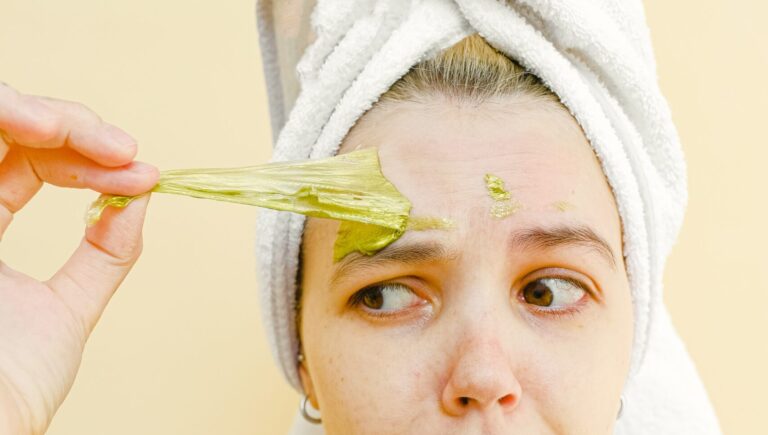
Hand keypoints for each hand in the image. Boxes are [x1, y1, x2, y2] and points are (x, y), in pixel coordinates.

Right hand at [0, 83, 158, 433]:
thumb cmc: (11, 385)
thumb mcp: (71, 309)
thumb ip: (107, 254)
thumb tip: (144, 195)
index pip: (31, 162)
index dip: (85, 154)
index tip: (141, 171)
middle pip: (3, 128)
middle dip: (64, 123)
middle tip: (119, 147)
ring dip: (23, 110)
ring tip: (65, 127)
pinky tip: (31, 127)